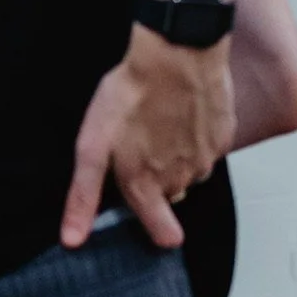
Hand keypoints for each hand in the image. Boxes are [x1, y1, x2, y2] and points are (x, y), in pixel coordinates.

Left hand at [61, 25, 234, 249]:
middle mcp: (182, 178)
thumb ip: (84, 197)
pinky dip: (194, 136)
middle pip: (170, 195)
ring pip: (189, 171)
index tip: (154, 224)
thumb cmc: (129, 98)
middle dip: (155, 182)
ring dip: (175, 158)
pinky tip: (178, 115)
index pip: (164, 233)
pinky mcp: (224, 134)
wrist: (175, 56)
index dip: (157, 230)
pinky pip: (208, 146)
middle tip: (138, 149)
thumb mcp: (92, 149)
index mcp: (147, 185)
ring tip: (156, 127)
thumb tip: (73, 240)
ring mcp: (208, 157)